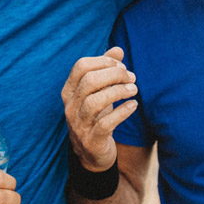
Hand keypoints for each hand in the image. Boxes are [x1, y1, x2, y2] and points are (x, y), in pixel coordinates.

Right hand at [61, 46, 137, 171]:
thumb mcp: (99, 92)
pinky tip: (133, 105)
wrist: (92, 154)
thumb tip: (118, 49)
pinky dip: (122, 112)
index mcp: (69, 90)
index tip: (121, 66)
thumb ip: (106, 70)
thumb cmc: (96, 115)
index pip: (81, 66)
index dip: (103, 61)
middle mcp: (70, 106)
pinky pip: (106, 123)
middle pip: (89, 81)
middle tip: (131, 77)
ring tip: (133, 89)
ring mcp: (78, 124)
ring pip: (95, 102)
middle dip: (114, 75)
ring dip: (118, 92)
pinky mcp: (91, 140)